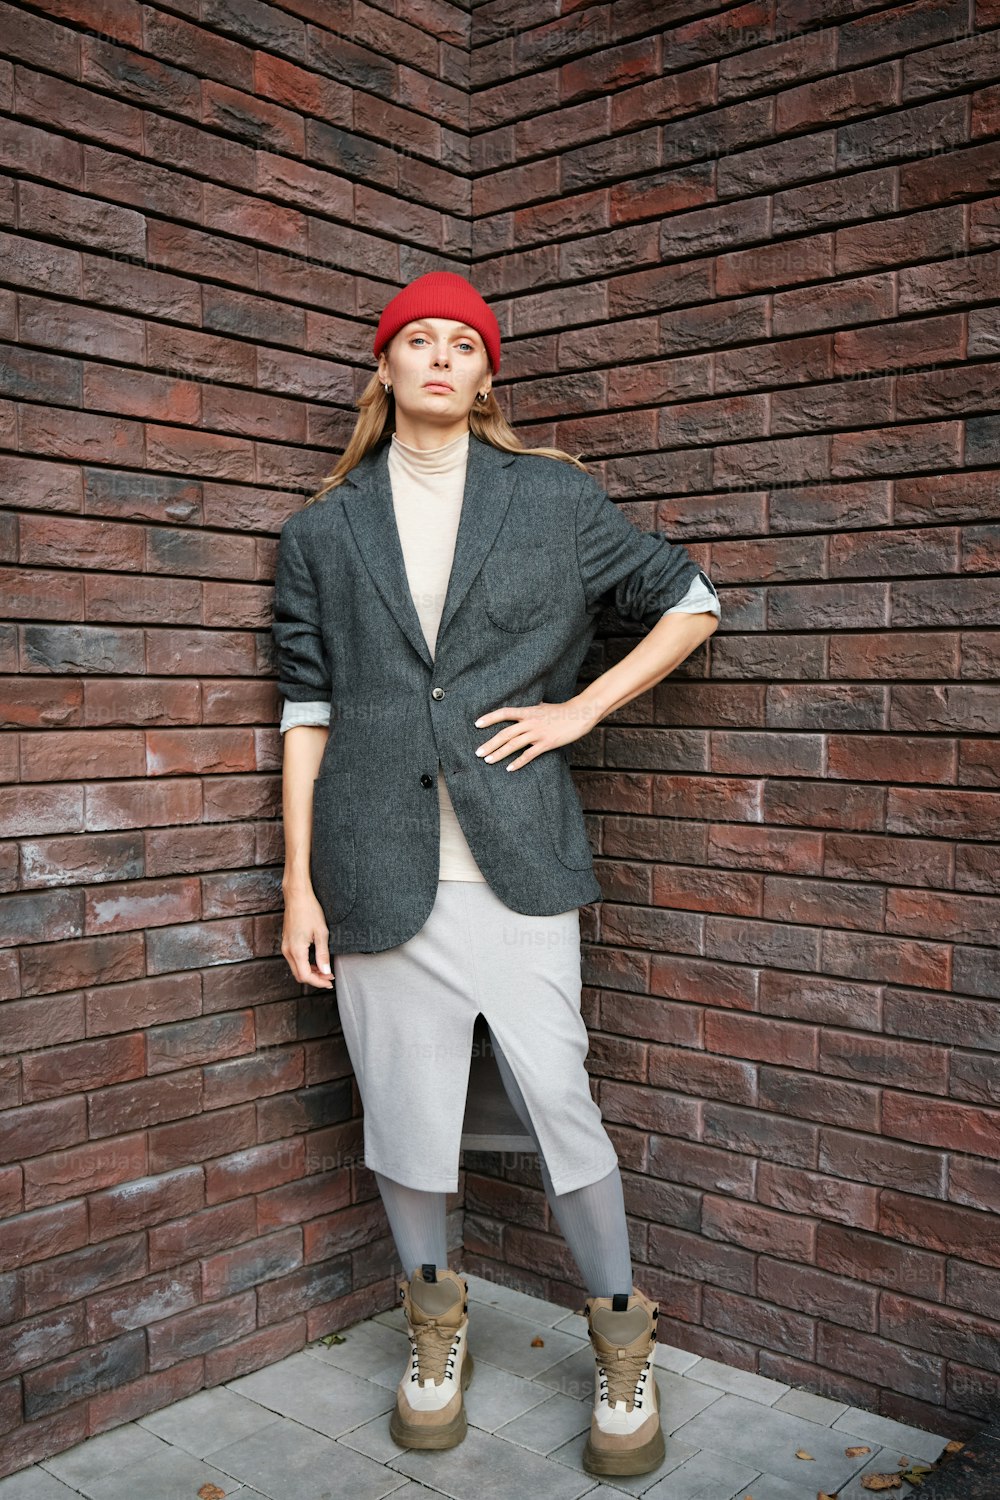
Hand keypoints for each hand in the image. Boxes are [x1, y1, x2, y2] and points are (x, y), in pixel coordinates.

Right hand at [281, 887, 332, 987]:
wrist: (297, 896)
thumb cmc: (310, 911)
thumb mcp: (321, 933)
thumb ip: (323, 955)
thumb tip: (326, 972)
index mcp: (296, 950)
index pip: (306, 976)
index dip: (318, 982)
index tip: (330, 981)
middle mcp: (288, 951)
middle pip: (299, 975)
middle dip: (315, 979)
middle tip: (329, 977)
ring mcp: (285, 946)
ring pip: (296, 969)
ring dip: (310, 973)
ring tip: (325, 971)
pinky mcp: (286, 942)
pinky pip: (294, 960)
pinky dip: (305, 965)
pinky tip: (315, 962)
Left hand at [473, 697, 598, 770]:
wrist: (580, 714)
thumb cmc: (561, 711)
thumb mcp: (542, 707)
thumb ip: (529, 710)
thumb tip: (519, 711)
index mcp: (528, 711)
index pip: (504, 713)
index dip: (490, 718)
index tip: (477, 724)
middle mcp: (530, 722)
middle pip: (505, 733)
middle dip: (490, 743)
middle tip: (478, 753)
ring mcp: (538, 733)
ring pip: (514, 744)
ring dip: (499, 753)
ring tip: (488, 761)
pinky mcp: (546, 743)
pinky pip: (529, 754)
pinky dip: (518, 762)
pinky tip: (509, 768)